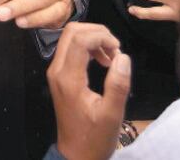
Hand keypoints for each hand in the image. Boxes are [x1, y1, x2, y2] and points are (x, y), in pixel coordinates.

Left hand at [47, 23, 129, 159]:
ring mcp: (56, 72)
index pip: (79, 39)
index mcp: (68, 78)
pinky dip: (88, 47)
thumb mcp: (112, 114)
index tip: (118, 50)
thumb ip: (118, 84)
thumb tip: (123, 57)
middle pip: (71, 32)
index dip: (101, 36)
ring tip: (112, 56)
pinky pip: (70, 49)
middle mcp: (57, 70)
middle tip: (116, 48)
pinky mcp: (59, 75)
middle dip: (96, 32)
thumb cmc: (95, 137)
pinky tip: (103, 61)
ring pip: (70, 38)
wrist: (76, 154)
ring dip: (92, 39)